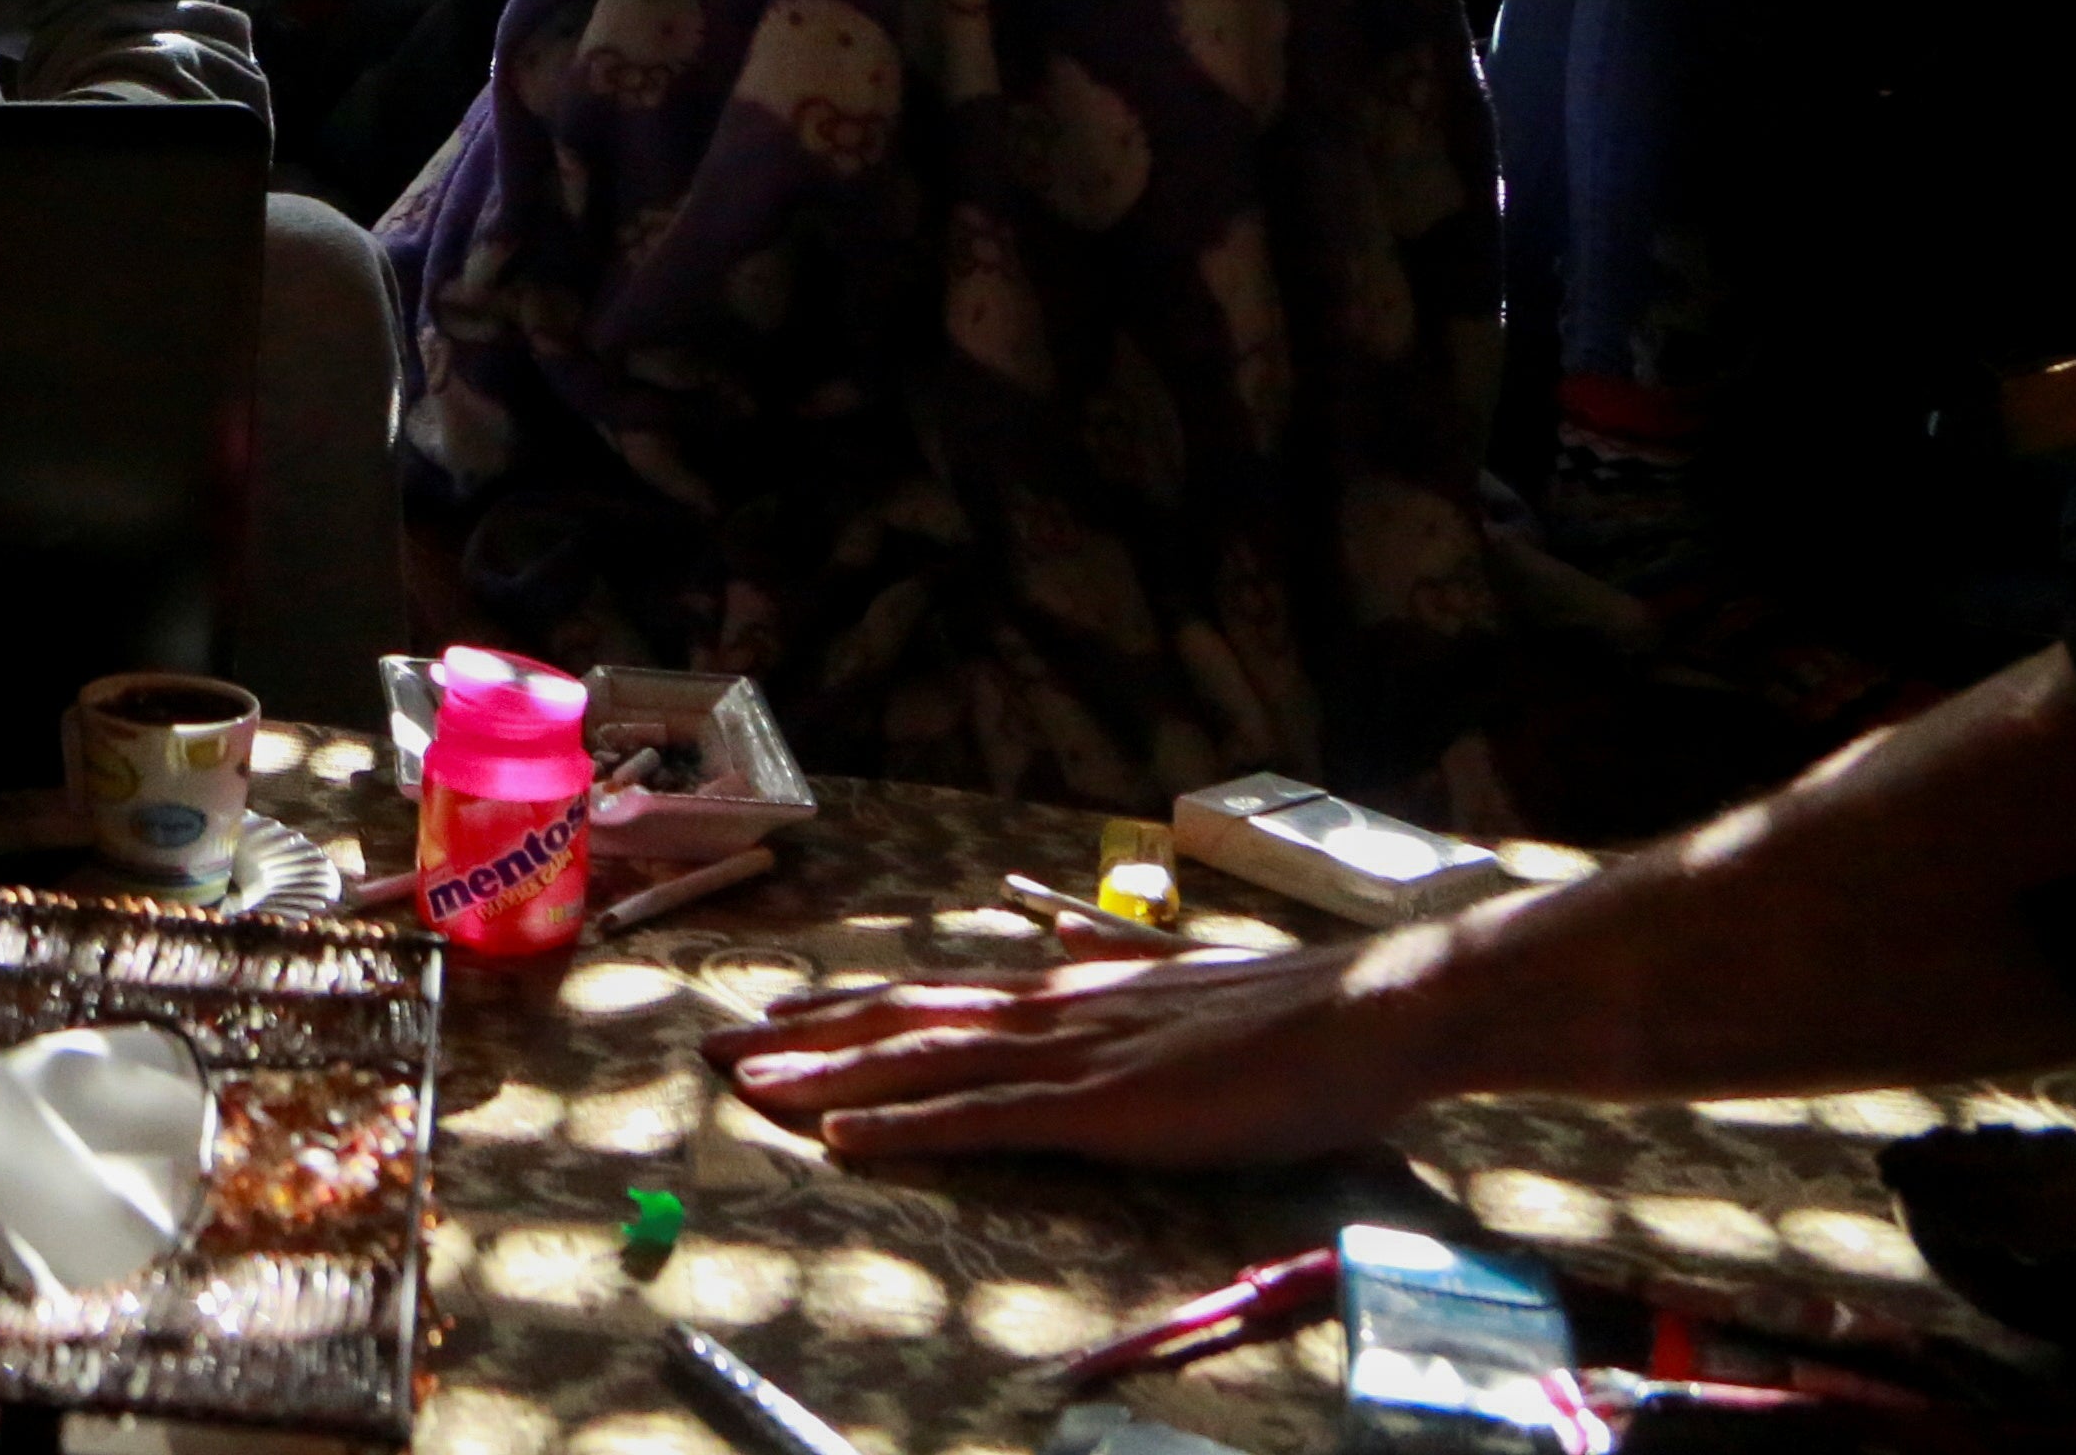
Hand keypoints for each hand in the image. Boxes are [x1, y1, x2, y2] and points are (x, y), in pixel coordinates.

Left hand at [694, 938, 1465, 1169]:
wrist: (1364, 1012)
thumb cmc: (1287, 1013)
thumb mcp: (1176, 984)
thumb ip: (1110, 968)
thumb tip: (1061, 939)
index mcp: (1067, 990)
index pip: (932, 994)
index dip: (848, 1004)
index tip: (774, 1010)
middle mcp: (1049, 1010)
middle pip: (899, 1019)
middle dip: (802, 1034)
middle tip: (711, 1044)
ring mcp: (1069, 1057)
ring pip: (917, 1064)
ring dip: (823, 1076)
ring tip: (742, 1083)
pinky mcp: (1100, 1108)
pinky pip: (978, 1120)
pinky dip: (901, 1127)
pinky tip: (840, 1138)